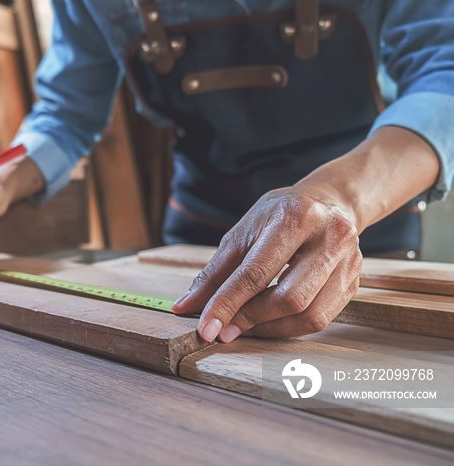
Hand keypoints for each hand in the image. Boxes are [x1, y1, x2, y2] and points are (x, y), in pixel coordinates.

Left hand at [171, 186, 362, 341]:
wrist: (331, 202)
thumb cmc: (280, 215)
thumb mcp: (244, 231)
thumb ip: (214, 272)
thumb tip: (186, 307)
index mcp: (296, 218)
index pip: (256, 272)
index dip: (227, 304)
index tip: (206, 328)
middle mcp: (329, 238)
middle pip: (288, 298)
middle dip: (250, 319)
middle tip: (225, 330)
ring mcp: (349, 262)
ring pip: (309, 315)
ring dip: (270, 329)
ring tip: (245, 326)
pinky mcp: (354, 282)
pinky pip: (321, 320)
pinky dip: (288, 328)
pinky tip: (269, 322)